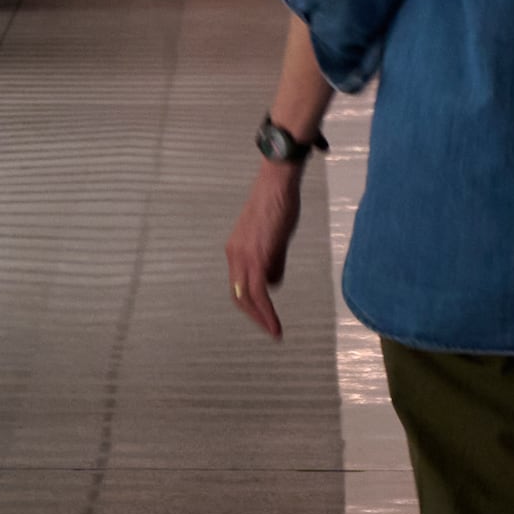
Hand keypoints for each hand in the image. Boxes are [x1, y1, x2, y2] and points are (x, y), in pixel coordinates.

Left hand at [226, 160, 303, 338]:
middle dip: (253, 316)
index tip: (264, 317)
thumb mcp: (274, 236)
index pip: (238, 284)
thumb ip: (272, 260)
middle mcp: (235, 255)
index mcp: (236, 250)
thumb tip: (273, 283)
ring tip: (275, 331)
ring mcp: (244, 256)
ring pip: (247, 297)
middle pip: (238, 295)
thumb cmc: (278, 204)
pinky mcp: (257, 256)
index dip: (250, 304)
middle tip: (269, 330)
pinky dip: (266, 311)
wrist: (277, 183)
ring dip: (262, 318)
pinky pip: (259, 292)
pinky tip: (276, 323)